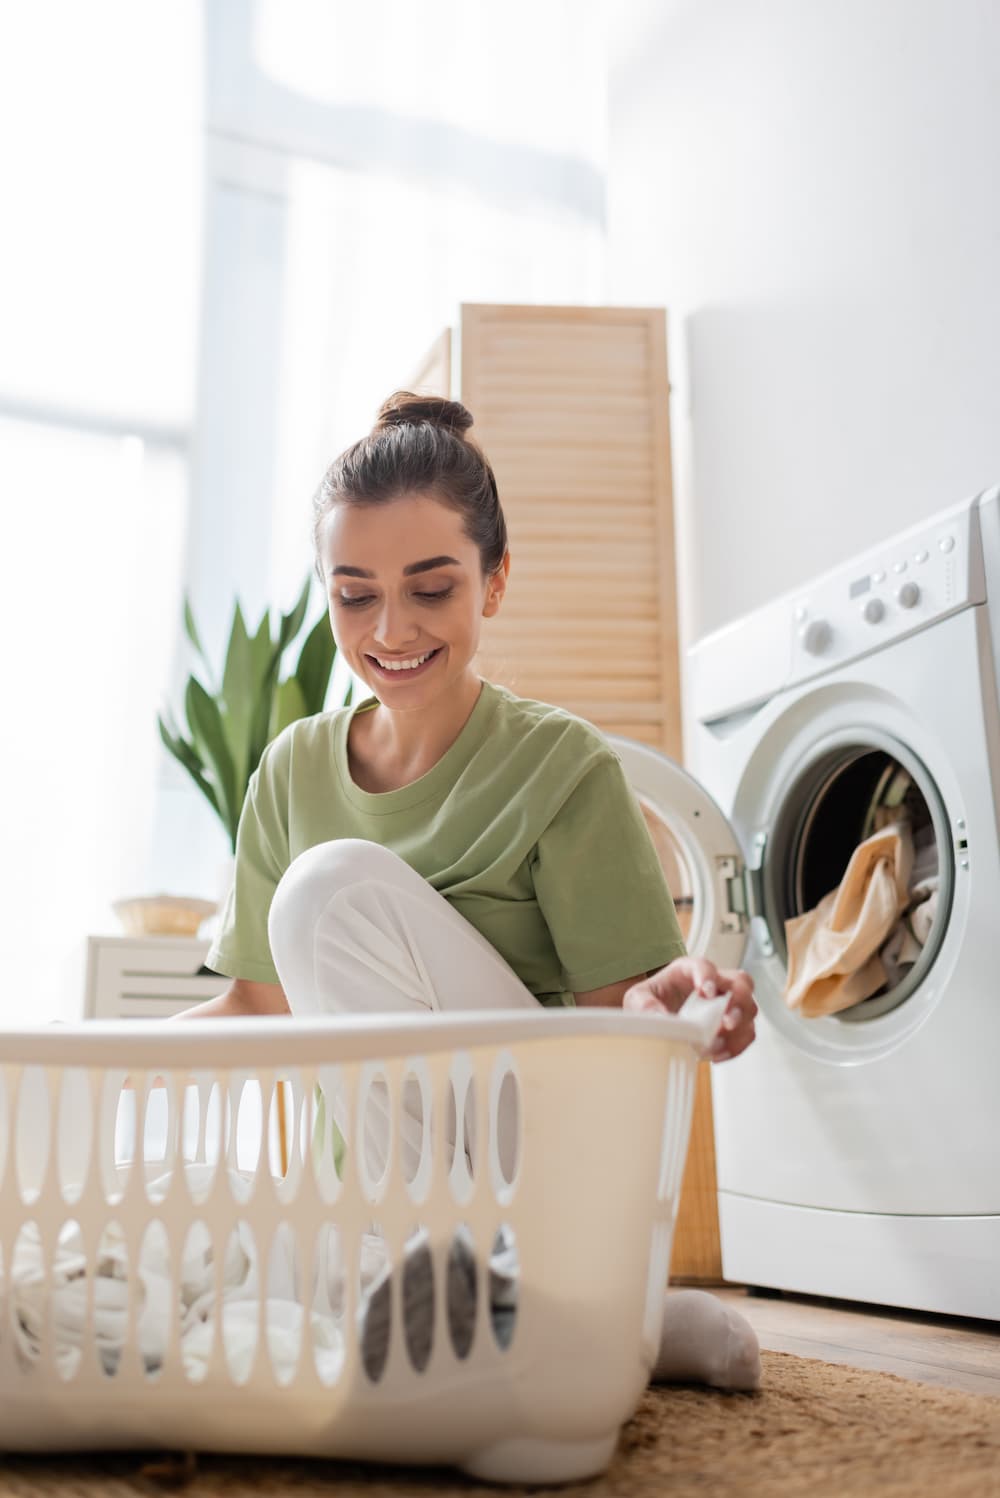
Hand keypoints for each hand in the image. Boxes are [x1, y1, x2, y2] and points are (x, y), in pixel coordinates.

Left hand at [623, 956, 756, 1061]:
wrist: (657, 1018)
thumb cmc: (651, 1001)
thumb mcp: (637, 999)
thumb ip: (644, 1005)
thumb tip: (659, 1018)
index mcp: (689, 970)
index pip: (705, 966)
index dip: (708, 977)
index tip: (705, 992)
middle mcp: (714, 983)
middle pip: (741, 982)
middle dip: (738, 1002)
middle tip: (726, 1021)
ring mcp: (727, 1004)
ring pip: (750, 1008)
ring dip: (739, 1028)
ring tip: (716, 1042)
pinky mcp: (732, 1025)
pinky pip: (747, 1034)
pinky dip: (736, 1046)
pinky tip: (717, 1053)